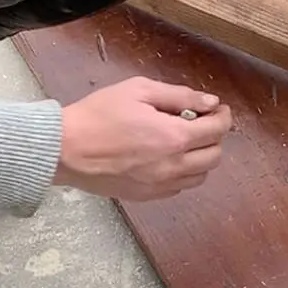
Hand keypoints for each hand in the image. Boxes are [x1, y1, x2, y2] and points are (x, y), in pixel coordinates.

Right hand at [54, 77, 231, 201]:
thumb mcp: (139, 91)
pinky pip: (179, 188)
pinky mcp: (146, 196)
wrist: (65, 149)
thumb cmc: (98, 115)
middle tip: (200, 123)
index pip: (218, 130)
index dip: (223, 116)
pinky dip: (182, 173)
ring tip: (182, 141)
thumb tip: (210, 102)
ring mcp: (160, 185)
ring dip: (200, 157)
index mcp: (174, 137)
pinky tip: (167, 158)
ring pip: (200, 176)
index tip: (217, 109)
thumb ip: (180, 96)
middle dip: (214, 137)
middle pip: (215, 156)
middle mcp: (172, 166)